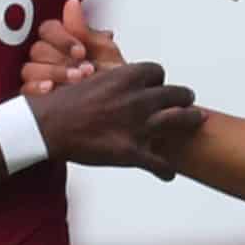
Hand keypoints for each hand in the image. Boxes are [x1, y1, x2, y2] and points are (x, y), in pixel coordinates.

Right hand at [21, 0, 124, 98]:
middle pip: (38, 49)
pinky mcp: (36, 97)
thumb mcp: (104, 50)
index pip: (48, 30)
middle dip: (62, 60)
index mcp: (62, 41)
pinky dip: (36, 87)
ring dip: (54, 73)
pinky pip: (25, 89)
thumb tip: (71, 3)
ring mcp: (40, 76)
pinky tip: (51, 88)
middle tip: (85, 70)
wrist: (119, 102)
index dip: (63, 39)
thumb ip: (83, 29)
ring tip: (76, 80)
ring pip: (30, 69)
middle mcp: (48, 57)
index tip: (82, 51)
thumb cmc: (112, 76)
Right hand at [30, 57, 203, 178]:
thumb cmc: (62, 103)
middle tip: (186, 101)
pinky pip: (160, 163)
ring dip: (190, 121)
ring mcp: (138, 126)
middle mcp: (138, 99)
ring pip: (180, 120)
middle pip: (176, 93)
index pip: (157, 72)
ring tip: (197, 120)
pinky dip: (165, 170)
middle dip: (183, 97)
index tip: (156, 86)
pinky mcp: (133, 153)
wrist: (47, 127)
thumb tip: (115, 71)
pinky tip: (168, 173)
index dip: (158, 80)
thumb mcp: (90, 78)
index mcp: (126, 77)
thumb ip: (111, 78)